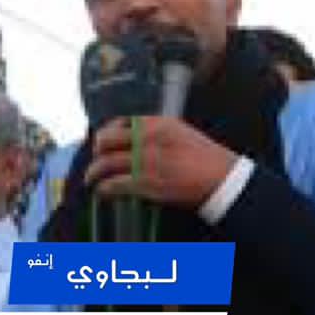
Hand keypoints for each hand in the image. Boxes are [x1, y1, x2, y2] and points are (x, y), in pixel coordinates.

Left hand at [84, 116, 236, 210]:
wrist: (223, 179)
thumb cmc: (207, 158)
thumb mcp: (182, 133)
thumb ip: (157, 132)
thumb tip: (137, 138)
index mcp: (158, 124)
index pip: (121, 122)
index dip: (108, 132)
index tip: (105, 141)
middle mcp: (148, 139)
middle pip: (106, 140)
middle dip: (97, 151)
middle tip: (96, 160)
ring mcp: (146, 162)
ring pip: (106, 164)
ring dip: (94, 173)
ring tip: (91, 179)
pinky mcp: (147, 184)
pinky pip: (115, 185)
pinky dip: (104, 189)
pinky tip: (103, 192)